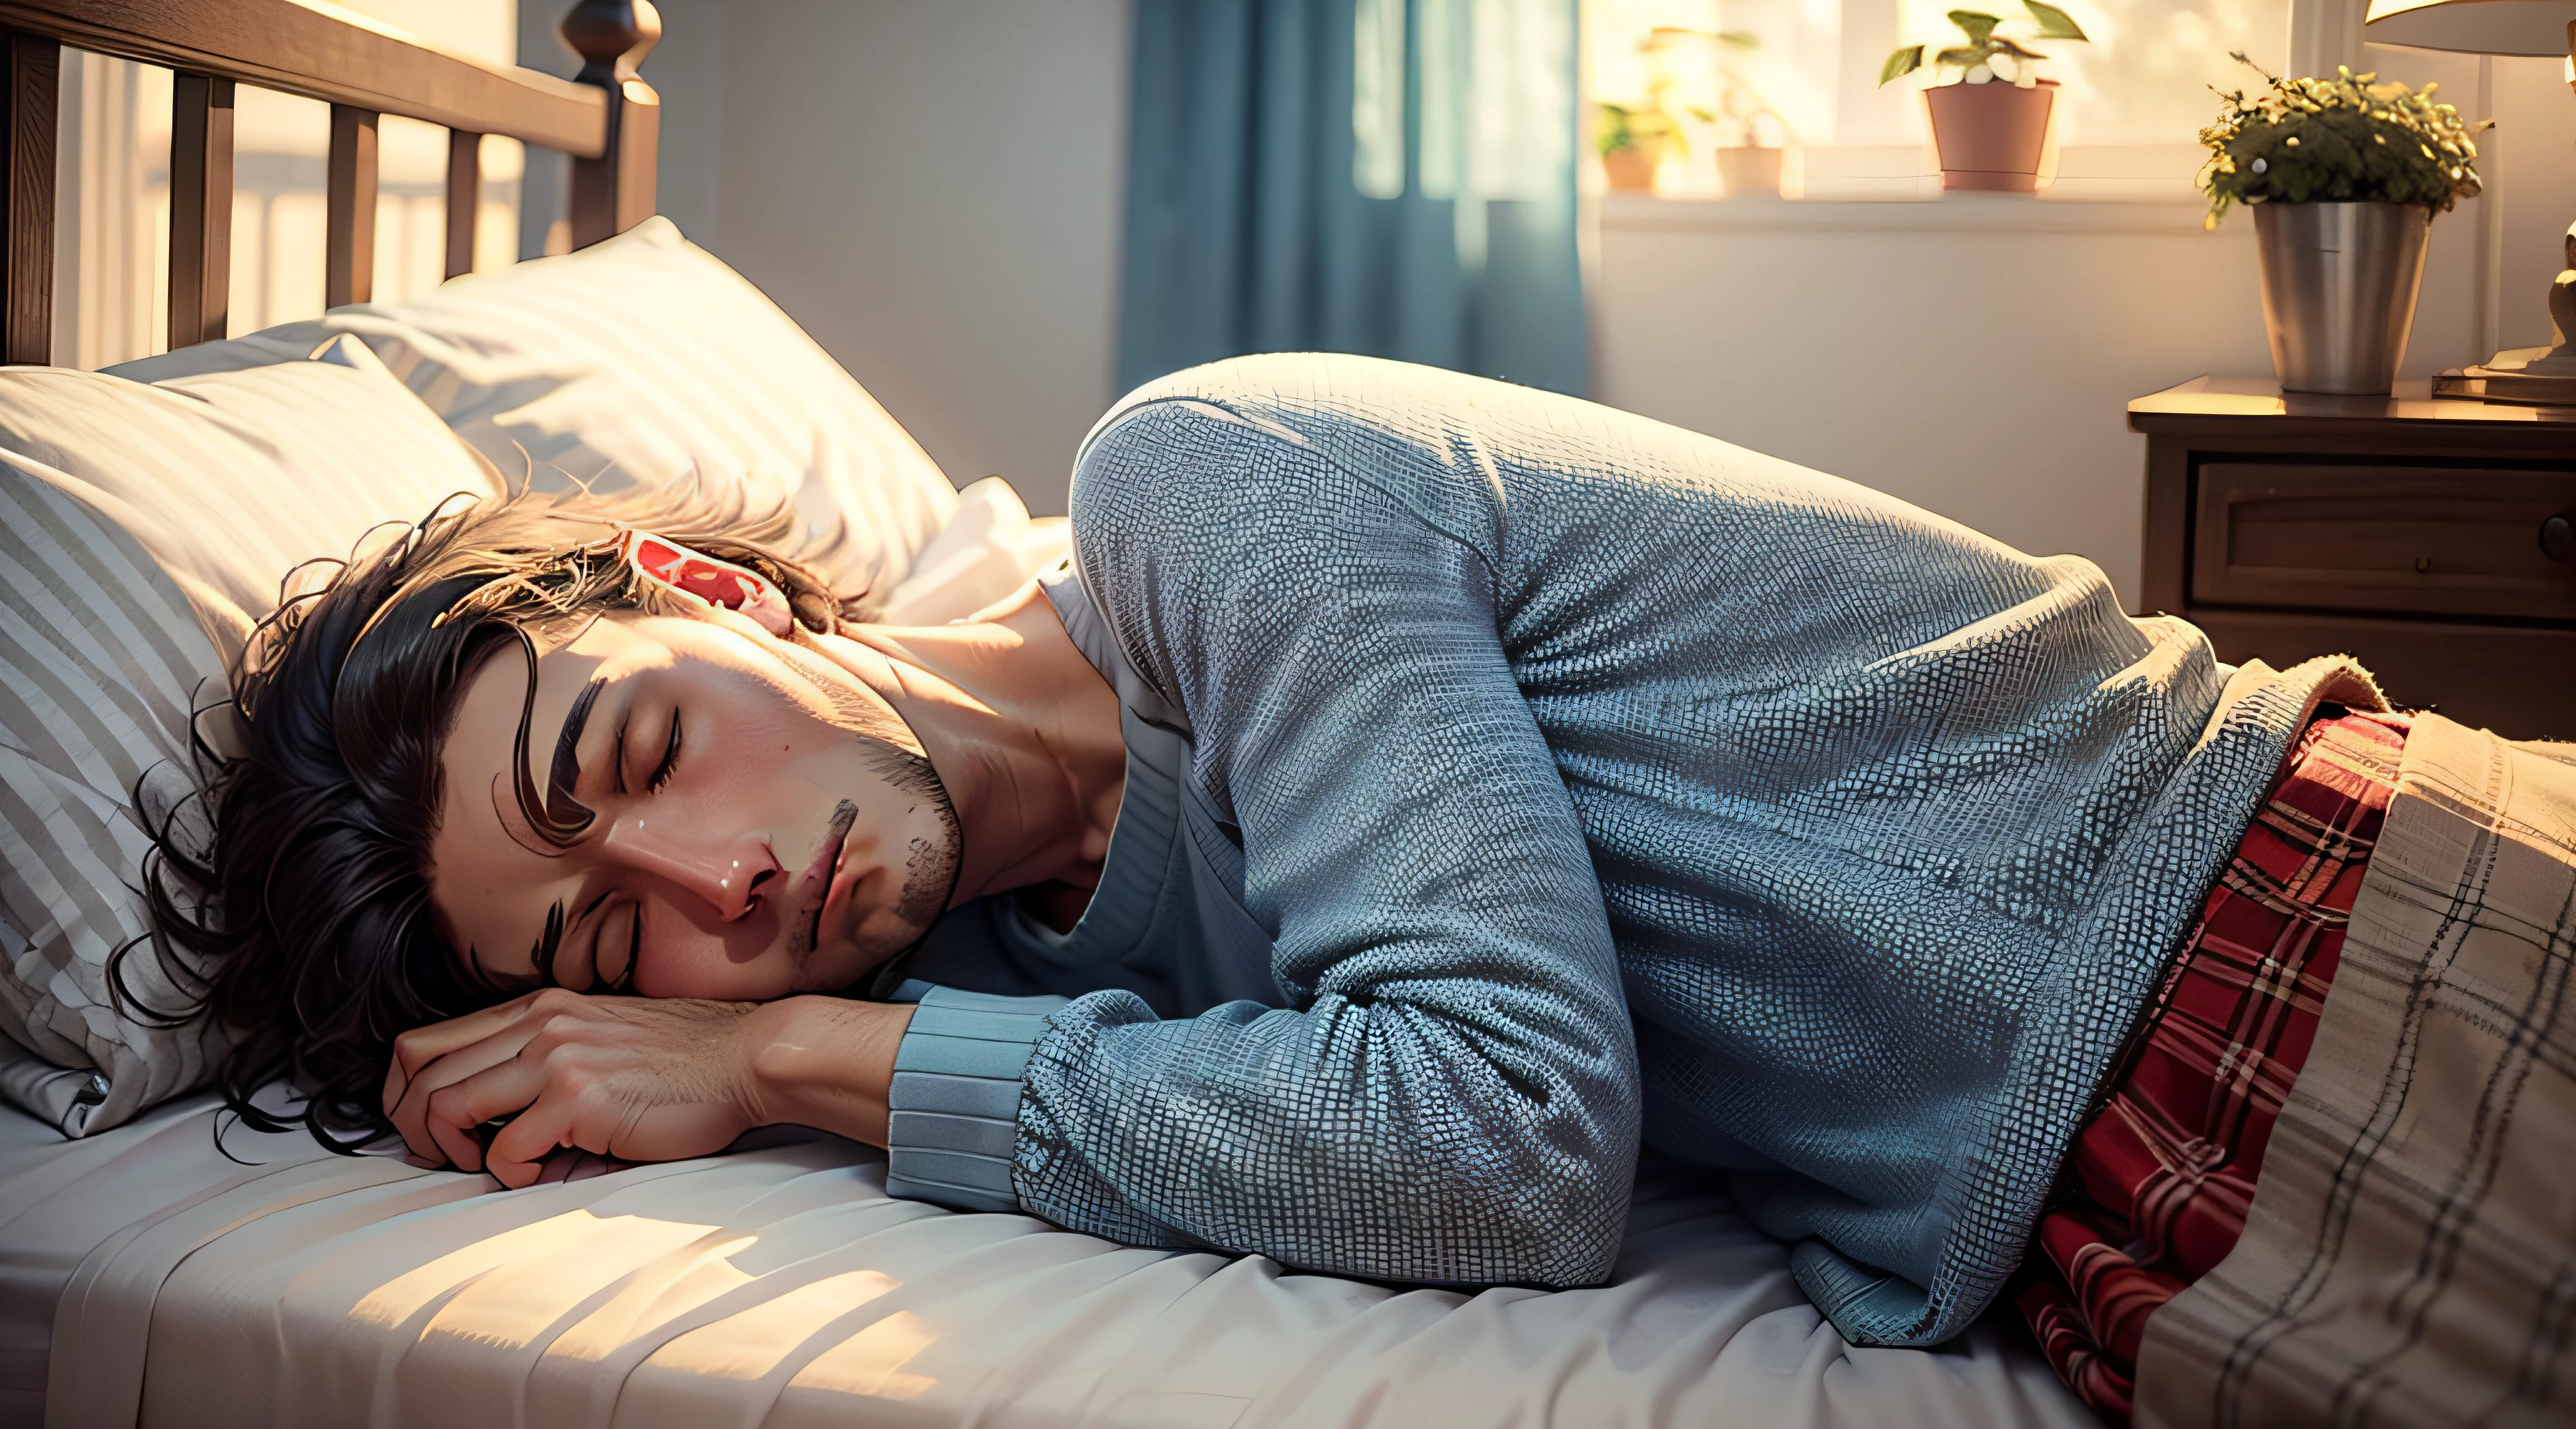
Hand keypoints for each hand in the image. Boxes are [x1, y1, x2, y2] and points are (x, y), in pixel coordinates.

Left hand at [382, 989, 770, 1187]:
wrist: (747, 1059)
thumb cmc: (684, 1062)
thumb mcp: (600, 1038)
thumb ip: (545, 1059)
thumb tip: (495, 1117)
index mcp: (539, 1008)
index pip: (426, 1040)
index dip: (403, 1093)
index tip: (426, 1129)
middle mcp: (539, 1023)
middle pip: (418, 1071)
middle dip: (412, 1127)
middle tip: (445, 1158)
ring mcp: (557, 1057)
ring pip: (445, 1105)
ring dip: (452, 1150)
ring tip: (489, 1165)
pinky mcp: (579, 1097)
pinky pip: (506, 1148)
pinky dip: (513, 1173)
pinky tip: (546, 1170)